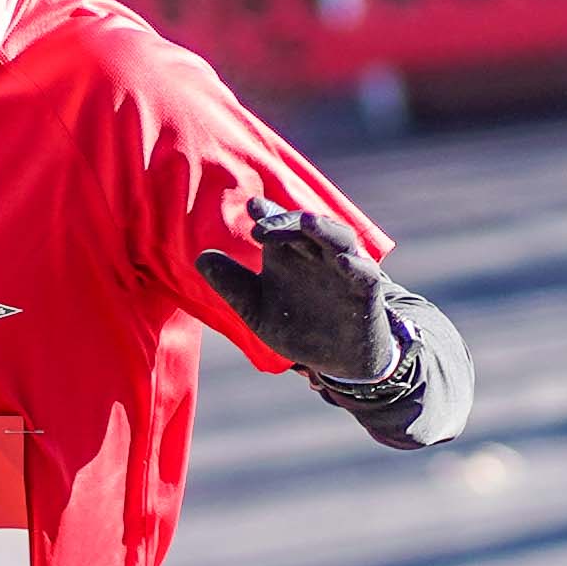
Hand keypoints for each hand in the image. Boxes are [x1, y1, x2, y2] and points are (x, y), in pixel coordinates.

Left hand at [193, 205, 400, 387]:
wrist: (337, 359)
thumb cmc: (298, 326)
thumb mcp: (257, 310)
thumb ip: (232, 285)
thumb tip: (200, 258)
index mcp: (290, 253)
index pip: (279, 224)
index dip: (267, 213)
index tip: (252, 206)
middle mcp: (317, 254)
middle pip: (304, 226)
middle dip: (286, 221)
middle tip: (263, 224)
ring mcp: (344, 270)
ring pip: (337, 239)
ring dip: (323, 229)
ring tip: (306, 223)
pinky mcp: (366, 292)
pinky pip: (364, 273)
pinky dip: (354, 265)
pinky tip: (340, 262)